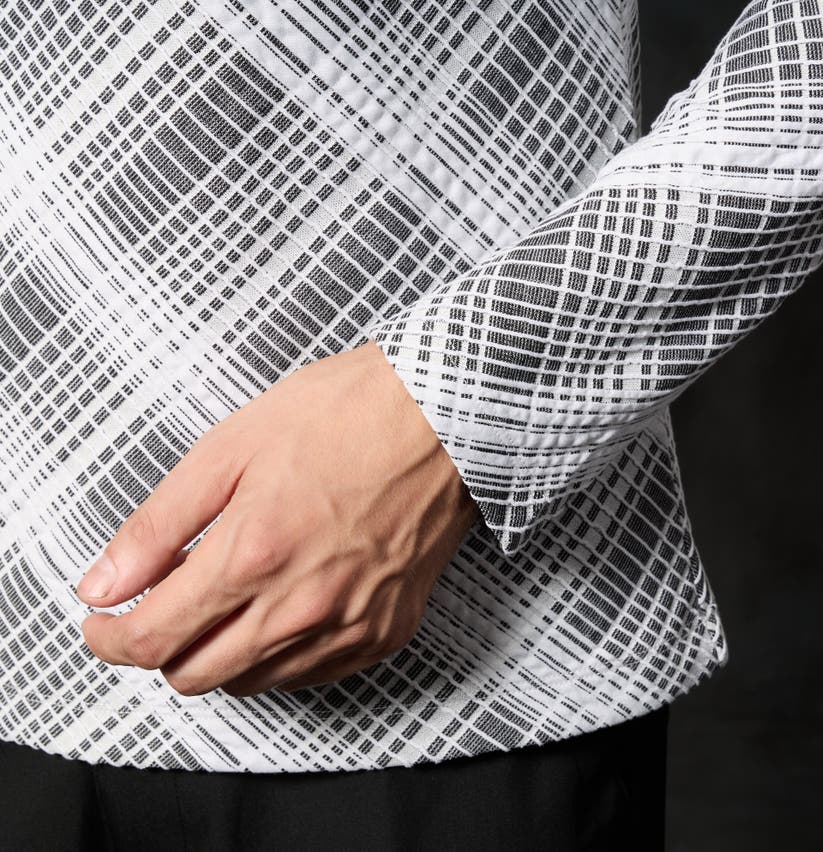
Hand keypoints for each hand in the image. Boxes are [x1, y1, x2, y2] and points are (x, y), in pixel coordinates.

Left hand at [76, 340, 480, 695]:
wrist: (442, 417)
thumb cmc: (346, 415)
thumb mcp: (232, 447)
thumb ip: (159, 524)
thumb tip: (103, 583)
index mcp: (253, 555)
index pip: (152, 639)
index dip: (110, 637)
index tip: (103, 621)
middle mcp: (301, 607)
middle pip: (195, 675)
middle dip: (158, 648)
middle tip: (159, 605)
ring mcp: (348, 627)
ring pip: (250, 683)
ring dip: (216, 653)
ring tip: (223, 600)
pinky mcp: (385, 632)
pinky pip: (309, 677)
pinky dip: (275, 655)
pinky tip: (278, 609)